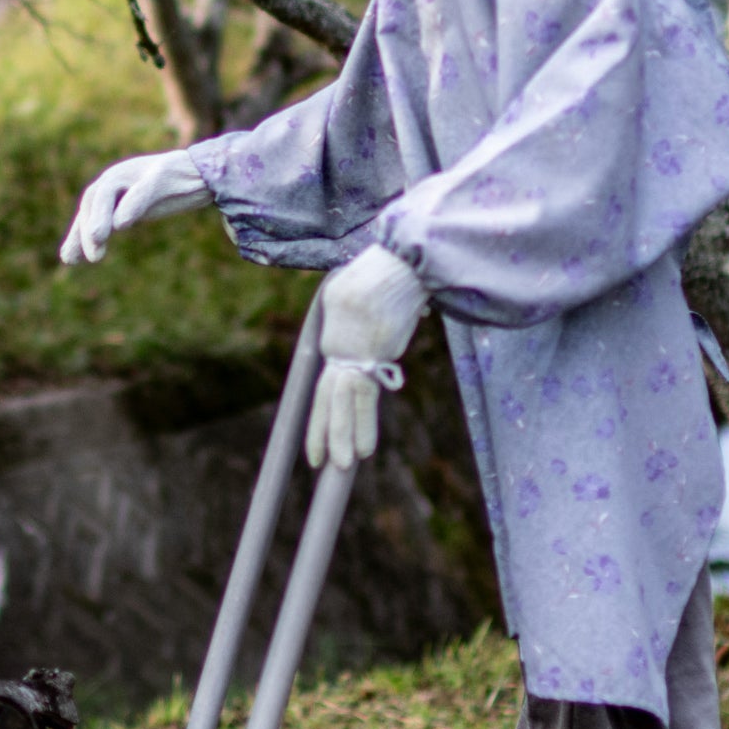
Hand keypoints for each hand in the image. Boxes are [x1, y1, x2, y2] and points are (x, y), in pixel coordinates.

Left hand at [59, 148, 212, 264]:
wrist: (199, 171)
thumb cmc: (161, 193)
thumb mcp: (130, 211)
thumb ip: (105, 227)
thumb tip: (76, 255)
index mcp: (110, 185)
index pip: (87, 209)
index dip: (76, 233)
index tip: (70, 259)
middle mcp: (119, 175)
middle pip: (93, 198)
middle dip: (86, 227)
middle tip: (90, 257)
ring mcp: (138, 172)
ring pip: (109, 191)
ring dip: (100, 216)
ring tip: (97, 238)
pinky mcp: (160, 173)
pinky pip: (142, 189)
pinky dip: (130, 206)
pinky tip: (122, 224)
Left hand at [306, 245, 426, 471]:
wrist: (395, 262)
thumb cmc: (385, 271)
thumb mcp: (369, 293)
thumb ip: (377, 312)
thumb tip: (409, 316)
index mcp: (334, 332)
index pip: (330, 378)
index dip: (326, 407)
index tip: (324, 427)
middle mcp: (337, 346)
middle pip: (327, 396)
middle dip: (323, 430)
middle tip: (319, 462)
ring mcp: (351, 354)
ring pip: (343, 404)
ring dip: (343, 437)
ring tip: (342, 467)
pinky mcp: (371, 359)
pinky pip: (365, 400)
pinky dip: (364, 426)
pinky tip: (365, 451)